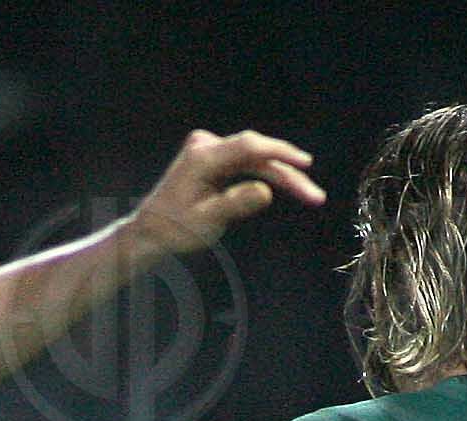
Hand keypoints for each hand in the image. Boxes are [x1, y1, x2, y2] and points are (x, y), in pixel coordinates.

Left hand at [127, 129, 325, 260]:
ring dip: (281, 176)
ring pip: (254, 160)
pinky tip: (287, 185)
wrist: (151, 230)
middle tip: (315, 196)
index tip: (305, 164)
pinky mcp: (212, 157)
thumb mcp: (206, 222)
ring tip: (309, 195)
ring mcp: (208, 149)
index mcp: (202, 157)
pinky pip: (246, 163)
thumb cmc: (175, 229)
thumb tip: (266, 191)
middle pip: (256, 154)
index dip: (280, 153)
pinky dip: (265, 175)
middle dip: (288, 173)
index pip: (249, 146)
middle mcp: (205, 145)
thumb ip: (235, 204)